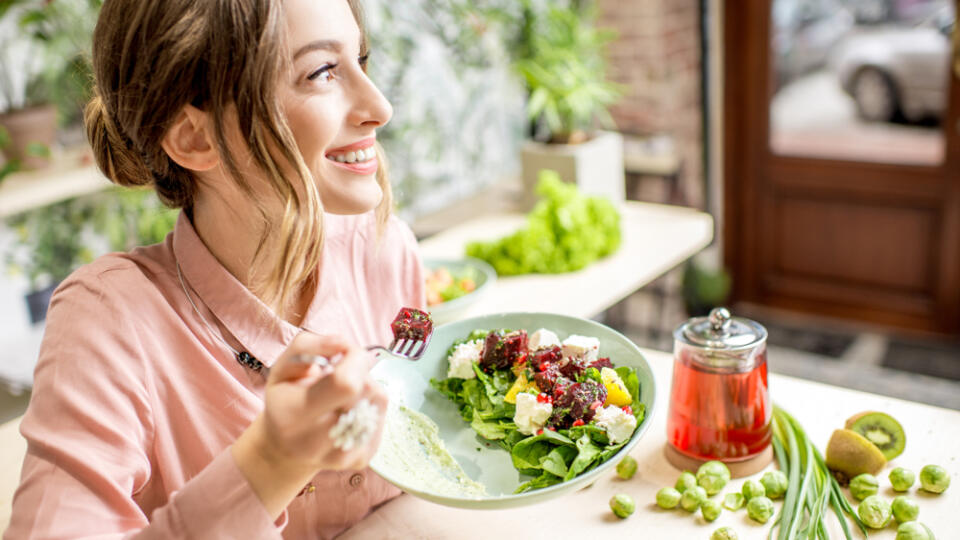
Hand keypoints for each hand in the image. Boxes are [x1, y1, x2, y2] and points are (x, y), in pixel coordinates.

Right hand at [232, 332, 386, 517]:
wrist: (285, 448)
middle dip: (360, 371)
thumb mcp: (283, 366)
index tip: (345, 353)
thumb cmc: (286, 399)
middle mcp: (315, 442)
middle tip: (342, 373)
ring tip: (343, 394)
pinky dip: (371, 405)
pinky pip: (382, 416)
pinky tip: (351, 409)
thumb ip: (309, 346)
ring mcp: (342, 456)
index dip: (354, 359)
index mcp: (293, 415)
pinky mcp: (362, 460)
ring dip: (367, 387)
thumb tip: (346, 344)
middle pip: (366, 390)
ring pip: (378, 401)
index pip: (345, 383)